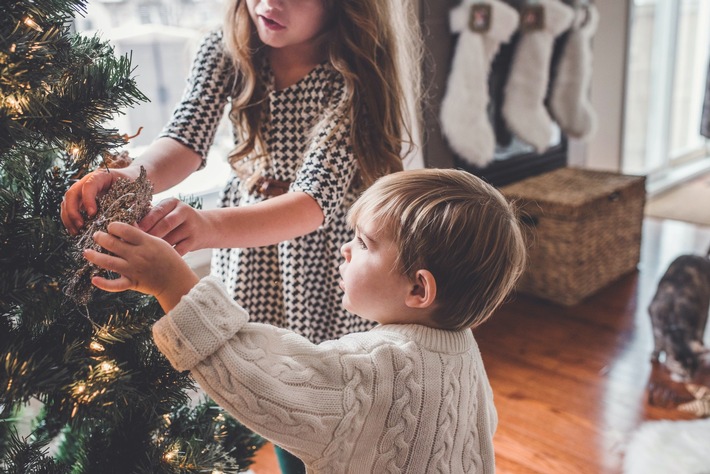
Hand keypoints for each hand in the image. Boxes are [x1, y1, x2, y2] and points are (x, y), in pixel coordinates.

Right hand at [61, 167, 136, 234]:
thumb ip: (131, 205)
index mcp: (101, 176)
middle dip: (73, 211)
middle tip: (81, 225)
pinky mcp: (80, 199)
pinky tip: (75, 231)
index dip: (88, 200)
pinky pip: (68, 208)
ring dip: (68, 217)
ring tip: (76, 231)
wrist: (129, 179)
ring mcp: (81, 189)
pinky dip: (69, 220)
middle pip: (72, 193)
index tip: (93, 214)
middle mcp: (87, 181)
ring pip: (67, 201)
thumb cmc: (131, 185)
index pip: (89, 185)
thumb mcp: (133, 191)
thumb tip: (131, 225)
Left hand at [84, 222, 198, 311]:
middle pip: (113, 243)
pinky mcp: (132, 283)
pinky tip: (94, 279)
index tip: (111, 226)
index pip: (125, 230)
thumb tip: (127, 225)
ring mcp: (134, 270)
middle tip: (96, 235)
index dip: (114, 226)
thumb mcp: (159, 242)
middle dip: (101, 238)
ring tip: (87, 252)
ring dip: (95, 256)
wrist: (176, 281)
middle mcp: (138, 255)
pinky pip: (115, 285)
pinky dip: (103, 283)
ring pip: (109, 262)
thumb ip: (142, 235)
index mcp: (146, 243)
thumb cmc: (169, 259)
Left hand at [138, 197, 208, 255]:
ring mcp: (191, 227)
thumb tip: (128, 225)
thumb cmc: (178, 221)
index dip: (144, 222)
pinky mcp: (195, 240)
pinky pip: (178, 250)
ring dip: (156, 248)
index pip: (157, 211)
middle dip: (149, 235)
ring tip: (142, 254)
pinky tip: (157, 260)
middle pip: (165, 224)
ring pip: (171, 239)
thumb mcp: (169, 211)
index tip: (131, 232)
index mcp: (174, 202)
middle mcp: (184, 212)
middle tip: (135, 245)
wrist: (206, 227)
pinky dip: (167, 256)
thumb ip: (152, 215)